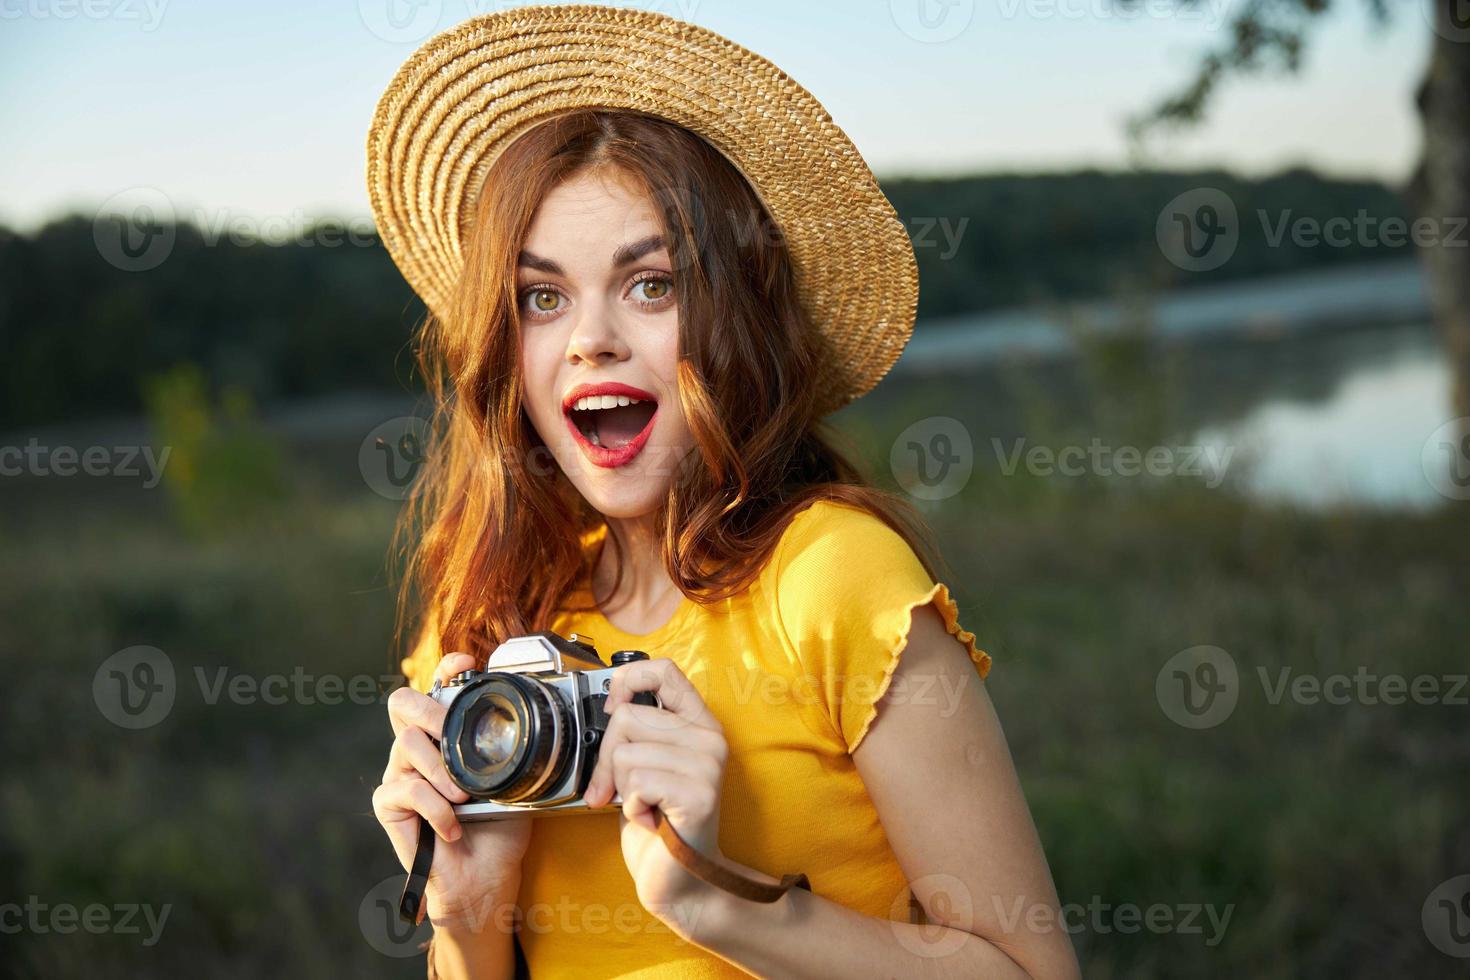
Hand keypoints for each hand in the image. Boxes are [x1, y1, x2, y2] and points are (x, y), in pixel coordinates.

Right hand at [373, 652, 532, 928]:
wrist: (484, 875)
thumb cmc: (500, 826)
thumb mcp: (516, 779)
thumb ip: (511, 749)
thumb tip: (533, 721)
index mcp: (447, 734)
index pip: (438, 687)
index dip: (447, 669)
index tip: (468, 663)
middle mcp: (420, 747)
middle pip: (403, 702)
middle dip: (431, 711)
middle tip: (453, 734)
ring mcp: (401, 772)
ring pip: (406, 743)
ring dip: (441, 770)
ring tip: (464, 796)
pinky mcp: (389, 803)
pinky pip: (407, 790)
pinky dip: (436, 809)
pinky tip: (453, 826)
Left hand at [583, 658, 728, 932]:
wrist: (680, 880)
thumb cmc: (658, 823)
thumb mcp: (646, 765)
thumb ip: (637, 732)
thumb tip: (609, 706)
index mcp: (698, 722)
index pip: (663, 670)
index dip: (626, 682)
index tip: (613, 709)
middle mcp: (709, 737)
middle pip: (627, 718)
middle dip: (610, 760)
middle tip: (624, 790)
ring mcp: (708, 764)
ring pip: (626, 753)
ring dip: (622, 788)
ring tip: (645, 806)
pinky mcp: (699, 793)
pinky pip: (637, 782)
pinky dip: (631, 807)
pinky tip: (651, 819)